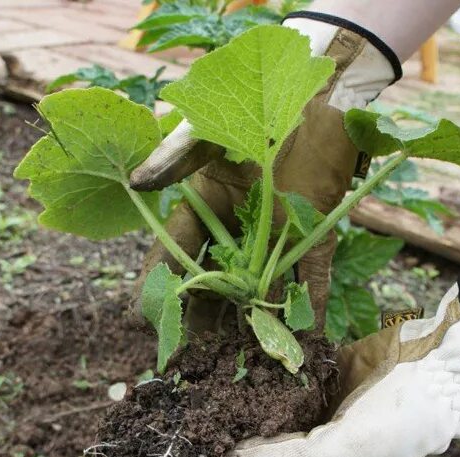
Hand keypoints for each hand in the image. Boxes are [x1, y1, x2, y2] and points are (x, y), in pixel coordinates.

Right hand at [131, 12, 400, 329]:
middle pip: (217, 284)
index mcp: (202, 207)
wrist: (321, 95)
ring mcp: (276, 237)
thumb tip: (137, 182)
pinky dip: (311, 306)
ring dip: (256, 323)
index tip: (150, 320)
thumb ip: (176, 155)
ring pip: (261, 290)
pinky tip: (309, 336)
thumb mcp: (209, 129)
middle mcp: (236, 230)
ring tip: (251, 358)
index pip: (174, 255)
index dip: (161, 287)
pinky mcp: (314, 237)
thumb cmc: (258, 104)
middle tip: (204, 356)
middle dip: (208, 320)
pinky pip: (312, 278)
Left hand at [208, 275, 459, 456]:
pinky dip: (249, 383)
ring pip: (262, 428)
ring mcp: (314, 416)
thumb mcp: (344, 450)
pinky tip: (218, 378)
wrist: (437, 366)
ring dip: (231, 427)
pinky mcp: (315, 379)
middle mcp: (314, 454)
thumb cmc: (400, 422)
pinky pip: (274, 385)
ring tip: (189, 426)